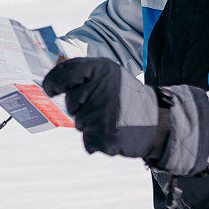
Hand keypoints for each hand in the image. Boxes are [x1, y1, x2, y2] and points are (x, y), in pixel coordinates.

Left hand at [42, 57, 158, 157]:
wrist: (158, 120)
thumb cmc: (128, 96)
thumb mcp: (110, 75)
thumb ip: (84, 74)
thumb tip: (51, 81)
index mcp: (102, 69)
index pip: (66, 72)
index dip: (53, 82)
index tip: (50, 89)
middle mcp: (100, 88)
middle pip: (71, 102)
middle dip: (81, 107)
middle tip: (104, 105)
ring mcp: (102, 112)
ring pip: (80, 122)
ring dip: (91, 123)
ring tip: (113, 118)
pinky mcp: (103, 134)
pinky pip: (87, 140)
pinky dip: (98, 139)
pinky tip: (114, 131)